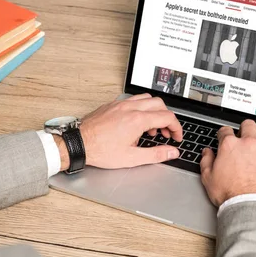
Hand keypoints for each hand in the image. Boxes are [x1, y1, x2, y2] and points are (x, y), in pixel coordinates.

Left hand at [56, 94, 183, 169]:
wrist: (79, 143)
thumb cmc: (100, 150)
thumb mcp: (131, 158)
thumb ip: (155, 154)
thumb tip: (172, 152)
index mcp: (137, 120)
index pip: (167, 117)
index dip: (176, 128)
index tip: (176, 137)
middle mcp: (130, 108)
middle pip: (159, 104)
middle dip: (167, 118)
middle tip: (165, 133)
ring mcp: (120, 104)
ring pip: (146, 99)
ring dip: (154, 111)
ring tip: (150, 129)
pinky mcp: (112, 105)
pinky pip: (132, 100)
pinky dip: (140, 108)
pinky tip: (135, 123)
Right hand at [199, 120, 255, 206]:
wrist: (248, 205)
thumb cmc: (229, 193)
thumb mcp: (208, 178)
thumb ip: (206, 161)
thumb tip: (206, 153)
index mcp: (230, 145)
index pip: (225, 130)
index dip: (223, 133)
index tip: (224, 137)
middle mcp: (248, 143)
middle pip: (248, 125)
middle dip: (244, 128)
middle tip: (244, 134)